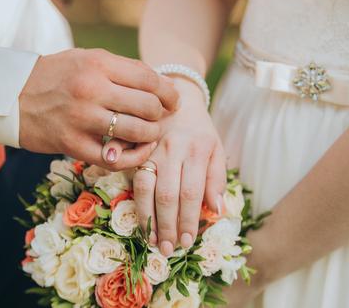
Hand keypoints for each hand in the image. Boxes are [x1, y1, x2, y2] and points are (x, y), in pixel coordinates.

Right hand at [19, 48, 178, 169]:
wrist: (10, 96)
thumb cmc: (54, 76)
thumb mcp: (85, 59)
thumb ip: (122, 69)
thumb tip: (162, 85)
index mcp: (97, 64)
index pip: (148, 78)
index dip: (168, 92)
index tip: (174, 100)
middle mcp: (91, 89)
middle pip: (147, 106)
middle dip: (163, 115)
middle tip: (164, 119)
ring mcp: (81, 118)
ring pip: (136, 132)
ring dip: (152, 135)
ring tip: (153, 134)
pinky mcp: (72, 144)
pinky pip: (116, 158)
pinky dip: (135, 157)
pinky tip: (140, 152)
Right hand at [104, 78, 225, 254]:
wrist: (177, 99)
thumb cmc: (200, 130)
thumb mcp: (217, 149)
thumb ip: (217, 179)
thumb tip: (216, 210)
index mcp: (196, 150)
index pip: (191, 192)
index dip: (188, 220)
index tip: (187, 242)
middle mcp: (172, 150)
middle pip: (167, 194)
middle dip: (167, 225)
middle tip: (167, 249)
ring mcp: (150, 149)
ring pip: (145, 187)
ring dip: (147, 217)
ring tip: (150, 240)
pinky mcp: (136, 150)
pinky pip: (132, 177)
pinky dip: (134, 200)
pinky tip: (137, 218)